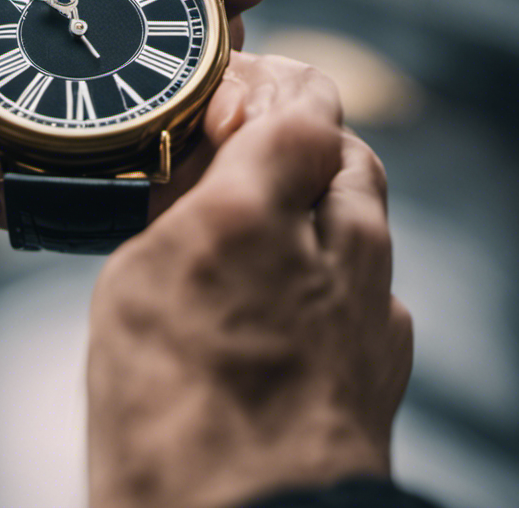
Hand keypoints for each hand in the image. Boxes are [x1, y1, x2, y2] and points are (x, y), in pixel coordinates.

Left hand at [0, 0, 267, 224]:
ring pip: (124, 126)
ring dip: (186, 123)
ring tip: (223, 107)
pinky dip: (111, 203)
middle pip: (161, 42)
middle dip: (213, 34)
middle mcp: (43, 25)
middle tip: (228, 23)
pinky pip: (50, 198)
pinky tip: (168, 187)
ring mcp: (11, 100)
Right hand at [87, 53, 412, 507]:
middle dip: (297, 143)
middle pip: (344, 150)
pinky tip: (283, 306)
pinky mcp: (386, 352)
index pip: (300, 102)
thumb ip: (181, 215)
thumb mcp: (132, 288)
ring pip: (363, 213)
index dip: (265, 94)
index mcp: (253, 213)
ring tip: (258, 238)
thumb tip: (201, 191)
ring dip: (317, 206)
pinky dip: (333, 272)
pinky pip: (370, 280)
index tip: (228, 111)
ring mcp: (371, 300)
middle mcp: (334, 245)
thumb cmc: (174, 424)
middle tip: (240, 165)